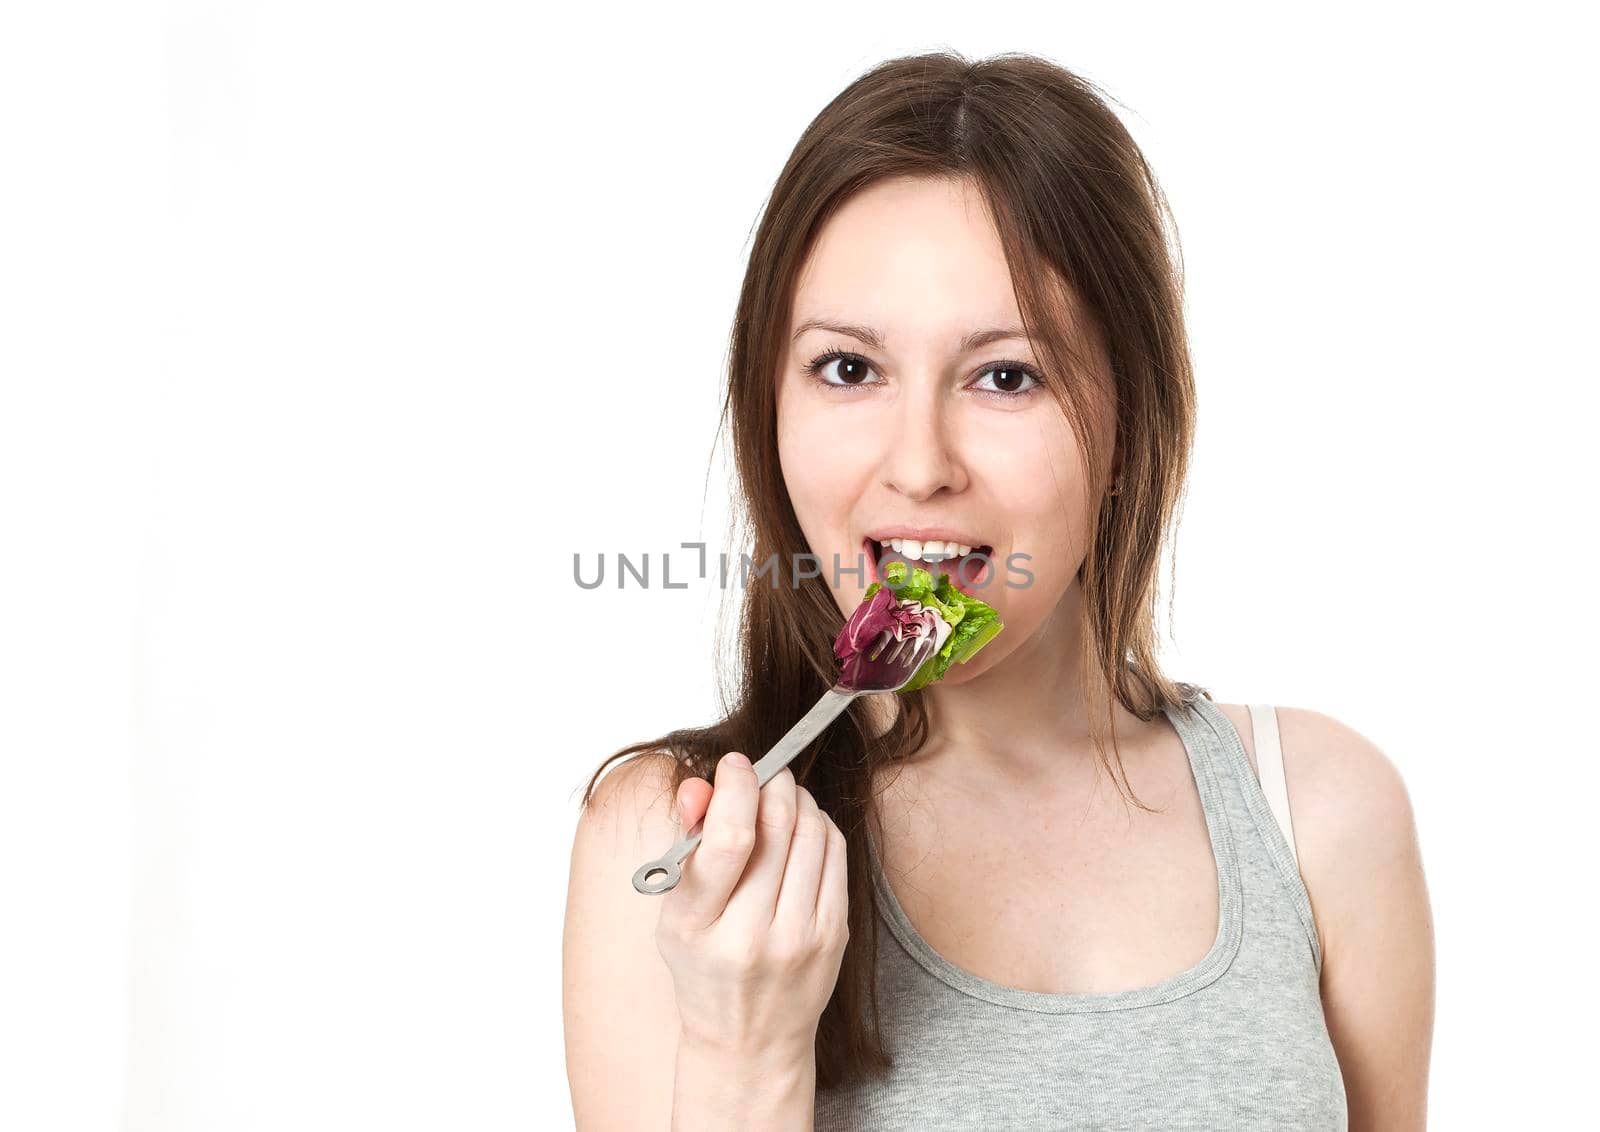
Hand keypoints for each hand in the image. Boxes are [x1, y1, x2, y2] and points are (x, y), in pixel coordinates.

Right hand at [654, 752, 849, 1057]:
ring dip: (797, 799)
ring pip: (812, 832)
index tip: (735, 764)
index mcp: (699, 927)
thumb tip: (702, 784)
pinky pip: (835, 853)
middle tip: (762, 772)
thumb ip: (687, 844)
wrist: (750, 1041)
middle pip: (777, 826)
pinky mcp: (834, 934)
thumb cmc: (705, 970)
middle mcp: (752, 935)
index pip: (727, 839)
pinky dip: (819, 825)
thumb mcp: (676, 914)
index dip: (736, 786)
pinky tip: (801, 827)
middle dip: (771, 782)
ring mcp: (801, 937)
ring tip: (779, 798)